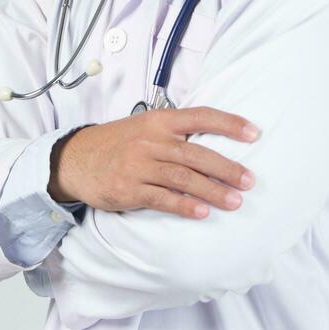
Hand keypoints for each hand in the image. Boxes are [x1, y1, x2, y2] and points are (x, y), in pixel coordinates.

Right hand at [48, 107, 259, 218]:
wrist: (74, 160)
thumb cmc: (117, 144)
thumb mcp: (144, 127)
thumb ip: (175, 132)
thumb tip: (215, 142)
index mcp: (159, 121)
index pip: (201, 116)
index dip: (229, 124)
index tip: (254, 133)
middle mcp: (151, 140)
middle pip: (196, 153)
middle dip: (227, 168)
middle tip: (249, 180)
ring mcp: (139, 165)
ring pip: (183, 177)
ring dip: (212, 191)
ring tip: (235, 201)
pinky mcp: (129, 189)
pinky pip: (162, 198)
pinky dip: (184, 206)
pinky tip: (202, 213)